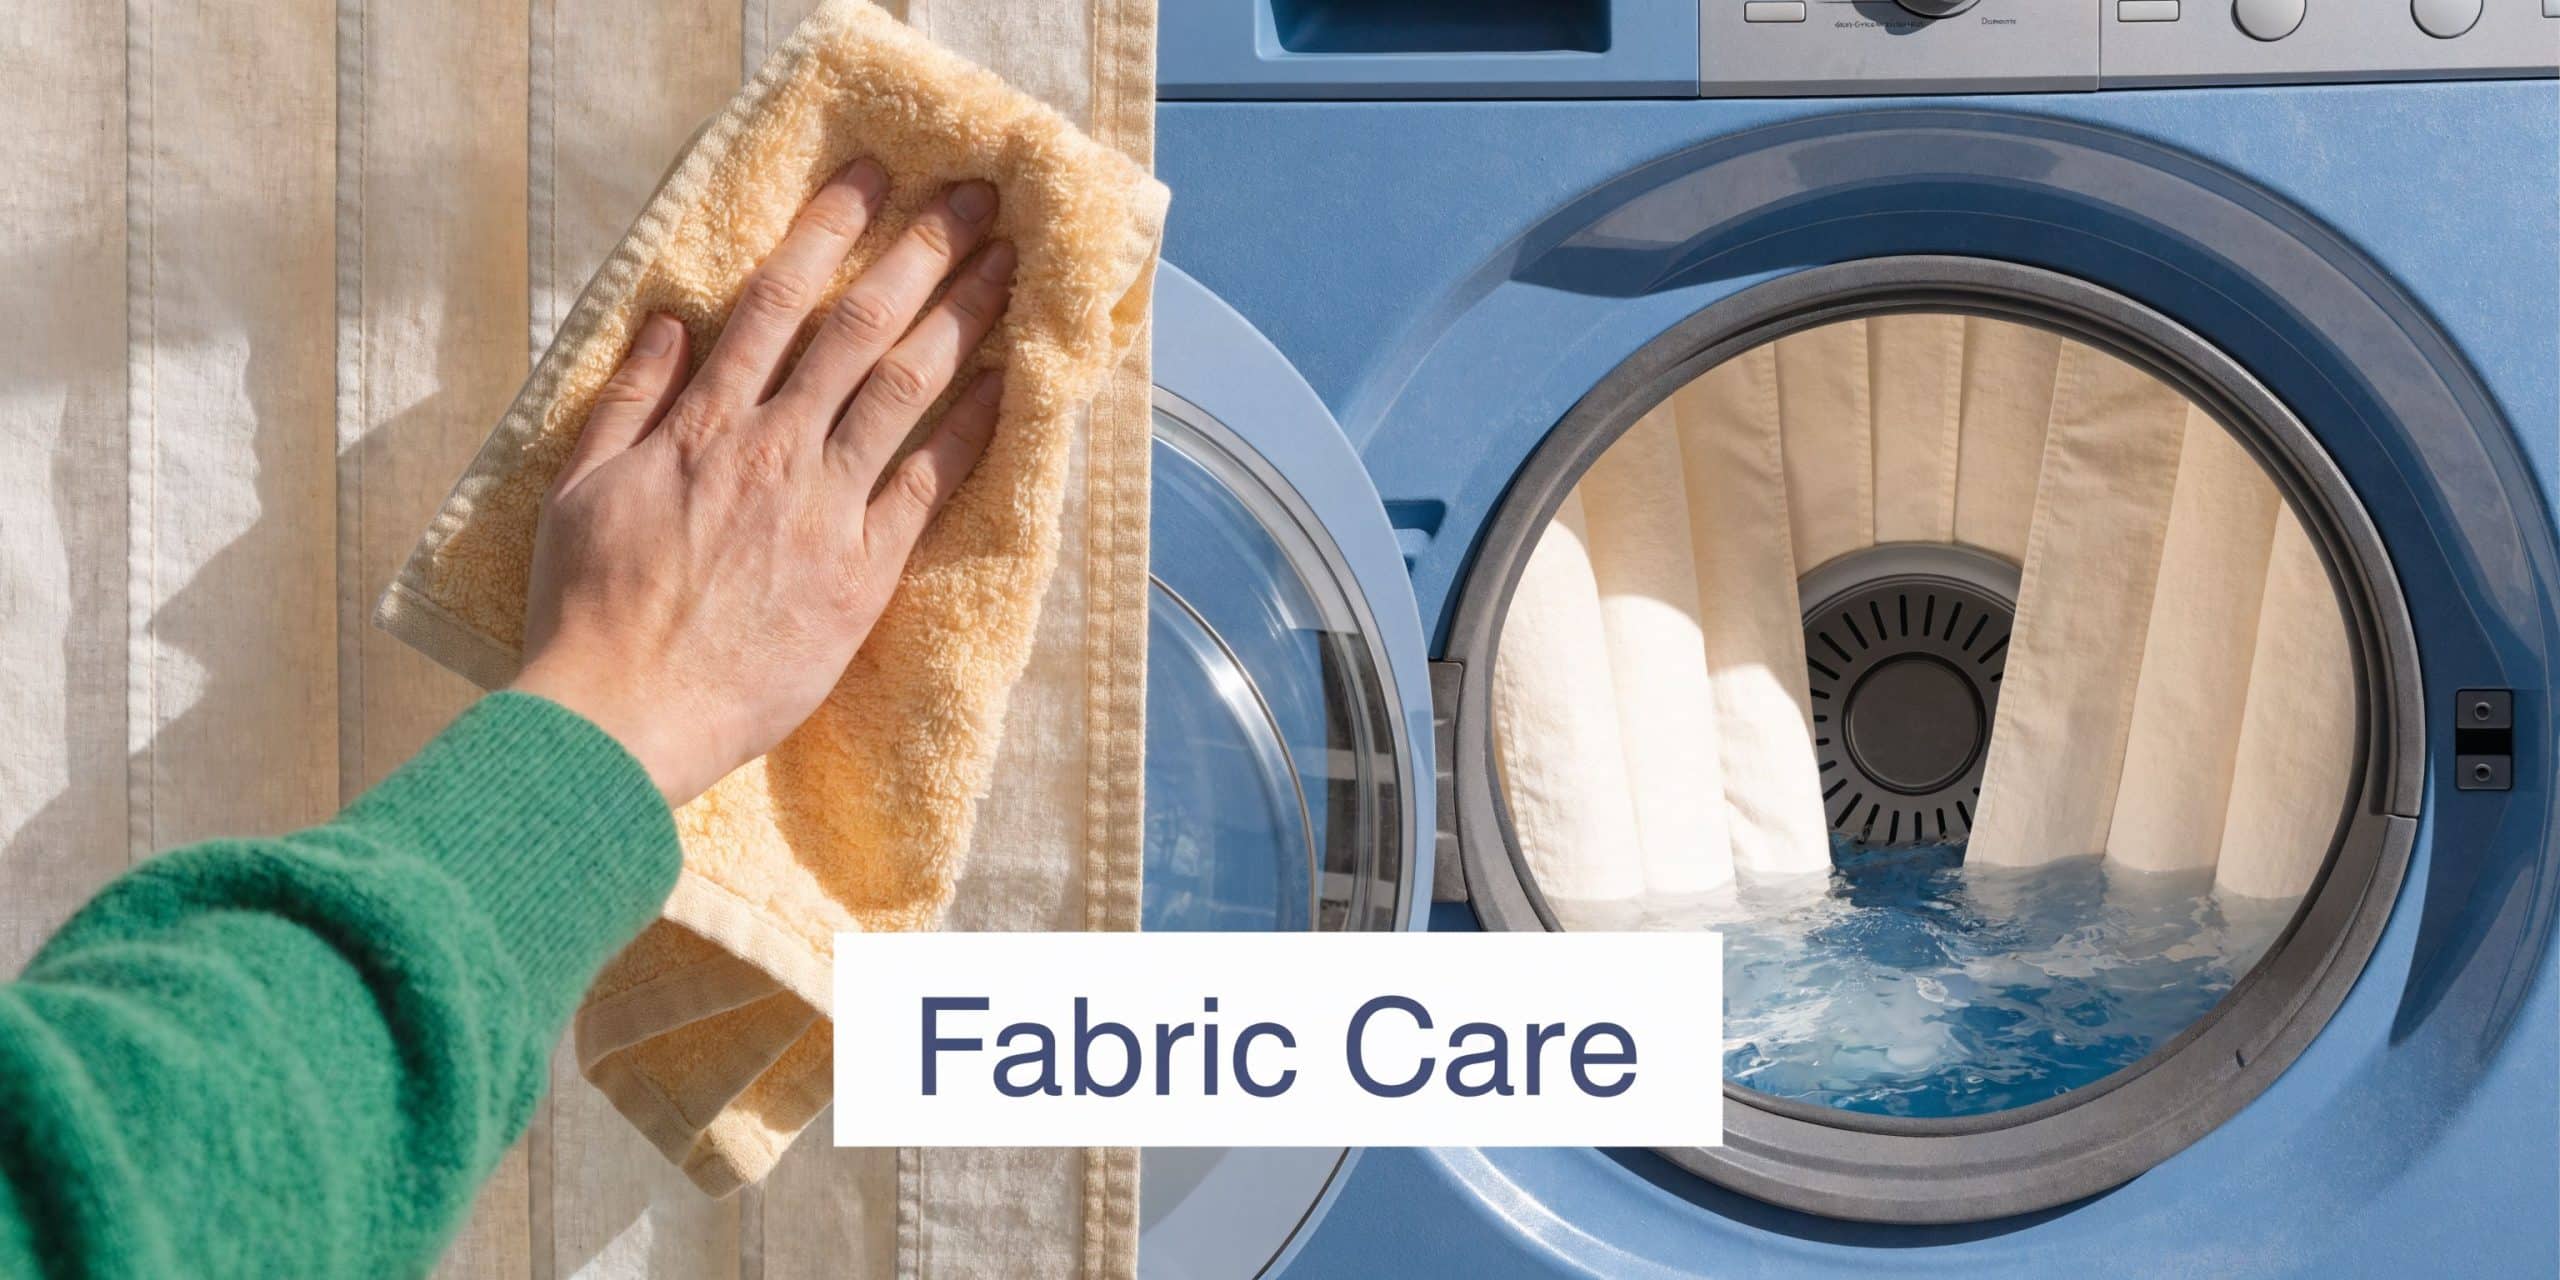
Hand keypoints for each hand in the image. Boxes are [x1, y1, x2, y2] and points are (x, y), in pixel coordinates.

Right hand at [510, 160, 1013, 804]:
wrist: (620, 715)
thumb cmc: (588, 610)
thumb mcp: (579, 488)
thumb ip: (628, 399)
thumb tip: (670, 321)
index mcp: (701, 422)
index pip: (777, 301)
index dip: (830, 230)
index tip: (873, 179)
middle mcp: (771, 447)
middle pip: (860, 327)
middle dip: (923, 252)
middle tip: (978, 199)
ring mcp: (822, 507)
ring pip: (905, 388)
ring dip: (964, 317)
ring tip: (1011, 264)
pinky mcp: (860, 571)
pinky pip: (928, 482)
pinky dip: (972, 428)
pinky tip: (1010, 381)